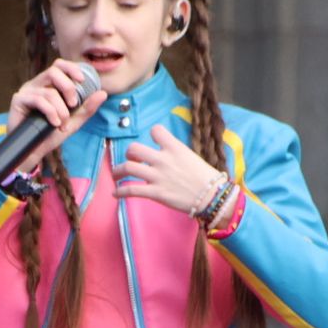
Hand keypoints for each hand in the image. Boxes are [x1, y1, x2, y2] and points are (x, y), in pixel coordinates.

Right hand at [7, 59, 109, 172]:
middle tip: (74, 104)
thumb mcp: (74, 121)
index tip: (83, 80)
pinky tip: (54, 123)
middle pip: (54, 71)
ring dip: (61, 109)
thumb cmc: (51, 134)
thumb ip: (87, 108)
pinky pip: (38, 100)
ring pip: (49, 90)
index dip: (72, 68)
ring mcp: (27, 91)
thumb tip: (103, 93)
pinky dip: (50, 112)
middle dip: (68, 87)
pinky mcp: (18, 100)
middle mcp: (37, 84)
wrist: (33, 151)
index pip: (60, 66)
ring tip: (62, 123)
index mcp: (49, 85)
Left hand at [112, 124, 230, 217]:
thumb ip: (175, 154)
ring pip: (127, 168)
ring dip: (117, 172)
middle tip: (131, 161)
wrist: (212, 196)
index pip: (156, 131)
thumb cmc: (205, 177)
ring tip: (116, 176)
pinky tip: (115, 194)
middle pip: (133, 149)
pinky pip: (131, 190)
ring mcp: (158, 176)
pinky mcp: (155, 193)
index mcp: (174, 147)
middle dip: (129, 155)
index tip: (151, 143)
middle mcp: (163, 159)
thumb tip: (164, 158)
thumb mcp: (190, 157)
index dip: (151, 136)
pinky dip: (119, 192)